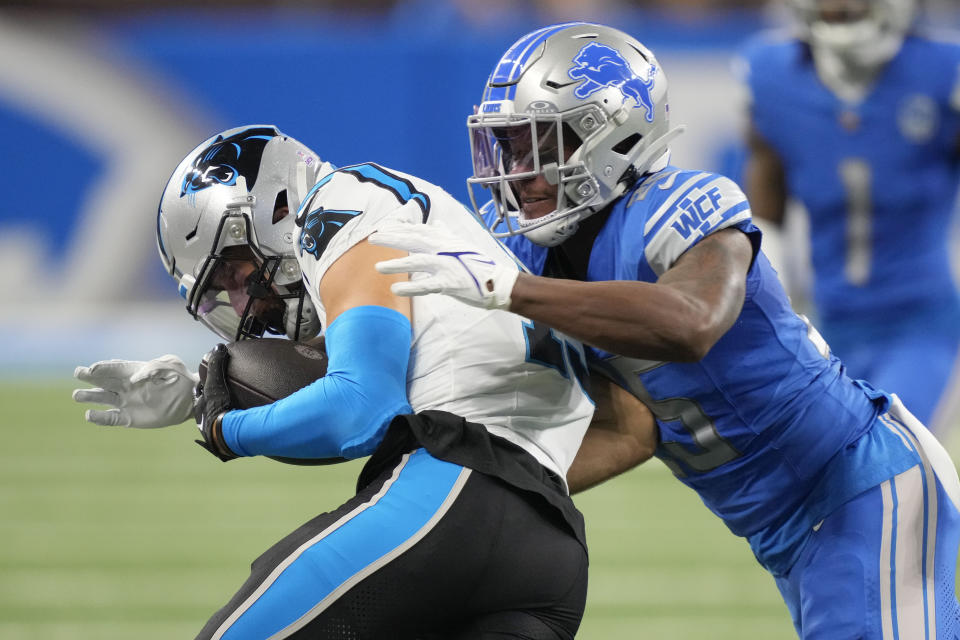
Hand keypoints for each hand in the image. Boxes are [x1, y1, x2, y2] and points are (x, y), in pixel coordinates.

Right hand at [73, 355, 198, 428]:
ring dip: (90, 397)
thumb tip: (135, 378)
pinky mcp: (130, 418)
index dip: (102, 367)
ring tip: (77, 395)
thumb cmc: (180, 377)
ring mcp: (128, 402)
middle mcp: (127, 386)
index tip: (91, 368)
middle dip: (90, 377)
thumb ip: (151, 368)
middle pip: (103, 381)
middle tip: (78, 373)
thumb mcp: (169, 365)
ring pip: (103, 399)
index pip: (114, 368)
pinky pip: (111, 418)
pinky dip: (100, 418)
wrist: (192, 398)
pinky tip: (89, 415)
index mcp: (134, 371)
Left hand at [193, 344, 237, 460]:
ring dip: (222, 417)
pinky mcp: (226, 444)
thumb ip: (216, 365)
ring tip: (234, 413)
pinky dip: (235, 430)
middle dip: (210, 402)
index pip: (199, 393)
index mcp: (200, 407)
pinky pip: (230, 434)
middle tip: (220, 397)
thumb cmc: (218, 409)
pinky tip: (244, 429)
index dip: (203, 386)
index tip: (208, 381)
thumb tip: (218, 346)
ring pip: (215, 422)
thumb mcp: (215, 384)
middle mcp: (204, 421)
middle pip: (205, 408)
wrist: (226, 437)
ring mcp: (214, 434)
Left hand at [370, 221, 519, 309]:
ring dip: (396, 264)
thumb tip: (438, 224)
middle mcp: (444, 249)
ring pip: (417, 262)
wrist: (498, 282)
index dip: (399, 228)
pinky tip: (395, 289)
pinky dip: (410, 287)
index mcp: (445, 240)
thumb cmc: (479, 265)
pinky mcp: (450, 282)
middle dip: (392, 239)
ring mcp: (447, 265)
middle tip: (372, 239)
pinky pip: (426, 285)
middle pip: (413, 241)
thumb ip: (446, 235)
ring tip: (378, 267)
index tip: (382, 227)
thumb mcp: (462, 245)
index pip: (418, 230)